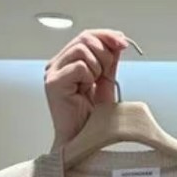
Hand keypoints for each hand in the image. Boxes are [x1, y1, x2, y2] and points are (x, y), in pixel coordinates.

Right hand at [44, 29, 129, 144]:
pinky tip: (84, 91)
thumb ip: (109, 61)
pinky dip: (89, 77)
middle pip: (85, 38)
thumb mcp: (105, 82)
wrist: (85, 140)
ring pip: (83, 49)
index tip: (124, 42)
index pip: (87, 36)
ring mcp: (53, 72)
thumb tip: (117, 41)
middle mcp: (57, 64)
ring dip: (97, 67)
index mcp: (67, 62)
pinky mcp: (54, 82)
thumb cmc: (92, 118)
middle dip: (105, 53)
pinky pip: (80, 66)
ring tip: (92, 85)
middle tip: (105, 73)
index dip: (107, 35)